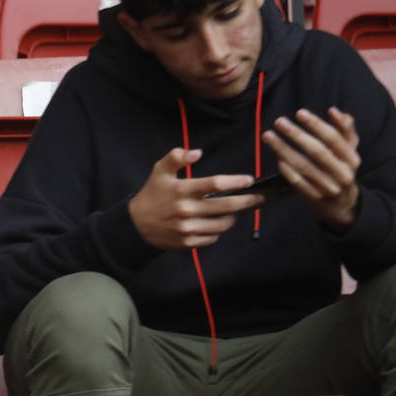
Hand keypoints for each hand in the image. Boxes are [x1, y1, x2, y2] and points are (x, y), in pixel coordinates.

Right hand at [128, 148, 265, 250]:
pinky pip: (213, 237)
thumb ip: (176, 157)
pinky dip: (219, 230)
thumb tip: (197, 152)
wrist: (136, 225)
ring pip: (223, 224)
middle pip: (226, 206)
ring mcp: (188, 228)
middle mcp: (186, 210)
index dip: (235, 181)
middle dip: (247, 201)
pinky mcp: (188, 242)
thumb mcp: (160, 171)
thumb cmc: (152, 195)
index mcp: (181, 190)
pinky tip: (218, 222)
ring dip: (234, 216)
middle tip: (258, 197)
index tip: (248, 180)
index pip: (214, 184)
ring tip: (237, 210)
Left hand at [263, 108, 360, 231]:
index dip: (317, 125)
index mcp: (352, 159)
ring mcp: (328, 187)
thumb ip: (345, 131)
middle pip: (318, 151)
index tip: (299, 112)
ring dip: (284, 149)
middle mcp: (342, 174)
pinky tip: (277, 158)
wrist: (343, 207)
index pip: (334, 139)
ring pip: (304, 166)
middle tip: (279, 121)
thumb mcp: (349, 152)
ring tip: (268, 136)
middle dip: (297, 135)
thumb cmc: (341, 171)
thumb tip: (335, 111)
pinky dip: (287, 169)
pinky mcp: (314, 198)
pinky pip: (297, 182)